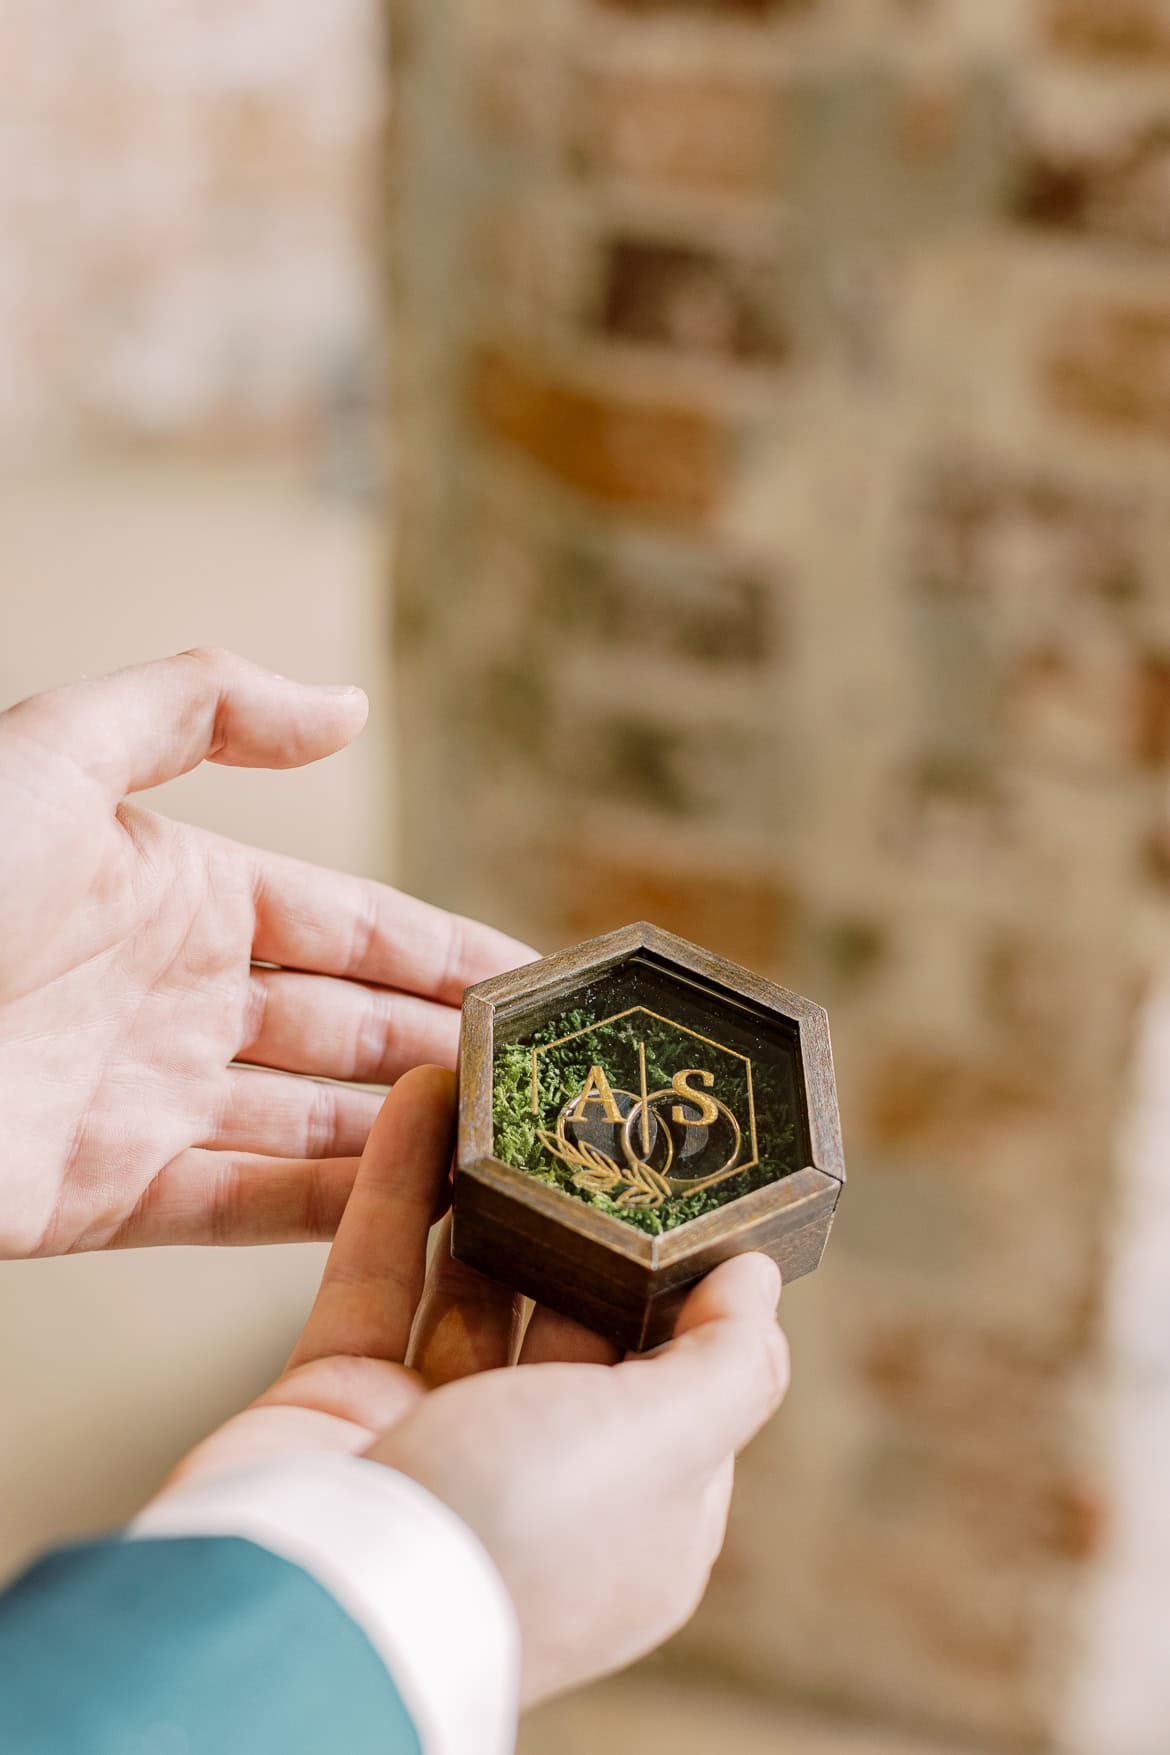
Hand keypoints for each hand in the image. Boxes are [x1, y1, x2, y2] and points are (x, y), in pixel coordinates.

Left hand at [0, 650, 529, 1256]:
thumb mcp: (56, 753)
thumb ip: (203, 707)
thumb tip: (345, 704)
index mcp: (174, 888)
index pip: (350, 923)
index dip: (444, 949)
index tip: (538, 979)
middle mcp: (171, 997)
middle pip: (345, 1029)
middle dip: (443, 1049)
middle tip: (553, 1081)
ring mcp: (139, 1101)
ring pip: (308, 1125)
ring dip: (403, 1139)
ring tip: (509, 1156)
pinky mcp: (96, 1198)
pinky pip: (237, 1208)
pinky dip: (324, 1214)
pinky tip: (411, 1220)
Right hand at [164, 1067, 790, 1705]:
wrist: (311, 1605)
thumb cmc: (510, 1540)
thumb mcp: (659, 1450)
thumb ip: (723, 1365)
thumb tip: (757, 1283)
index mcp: (637, 1507)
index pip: (684, 1371)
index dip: (687, 1276)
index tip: (685, 1174)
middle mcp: (541, 1472)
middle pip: (573, 1312)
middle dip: (579, 1214)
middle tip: (590, 1109)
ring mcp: (435, 1433)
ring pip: (472, 1284)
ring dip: (487, 1184)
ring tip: (507, 1086)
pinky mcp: (341, 1396)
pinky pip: (379, 1272)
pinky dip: (399, 1186)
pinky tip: (423, 1100)